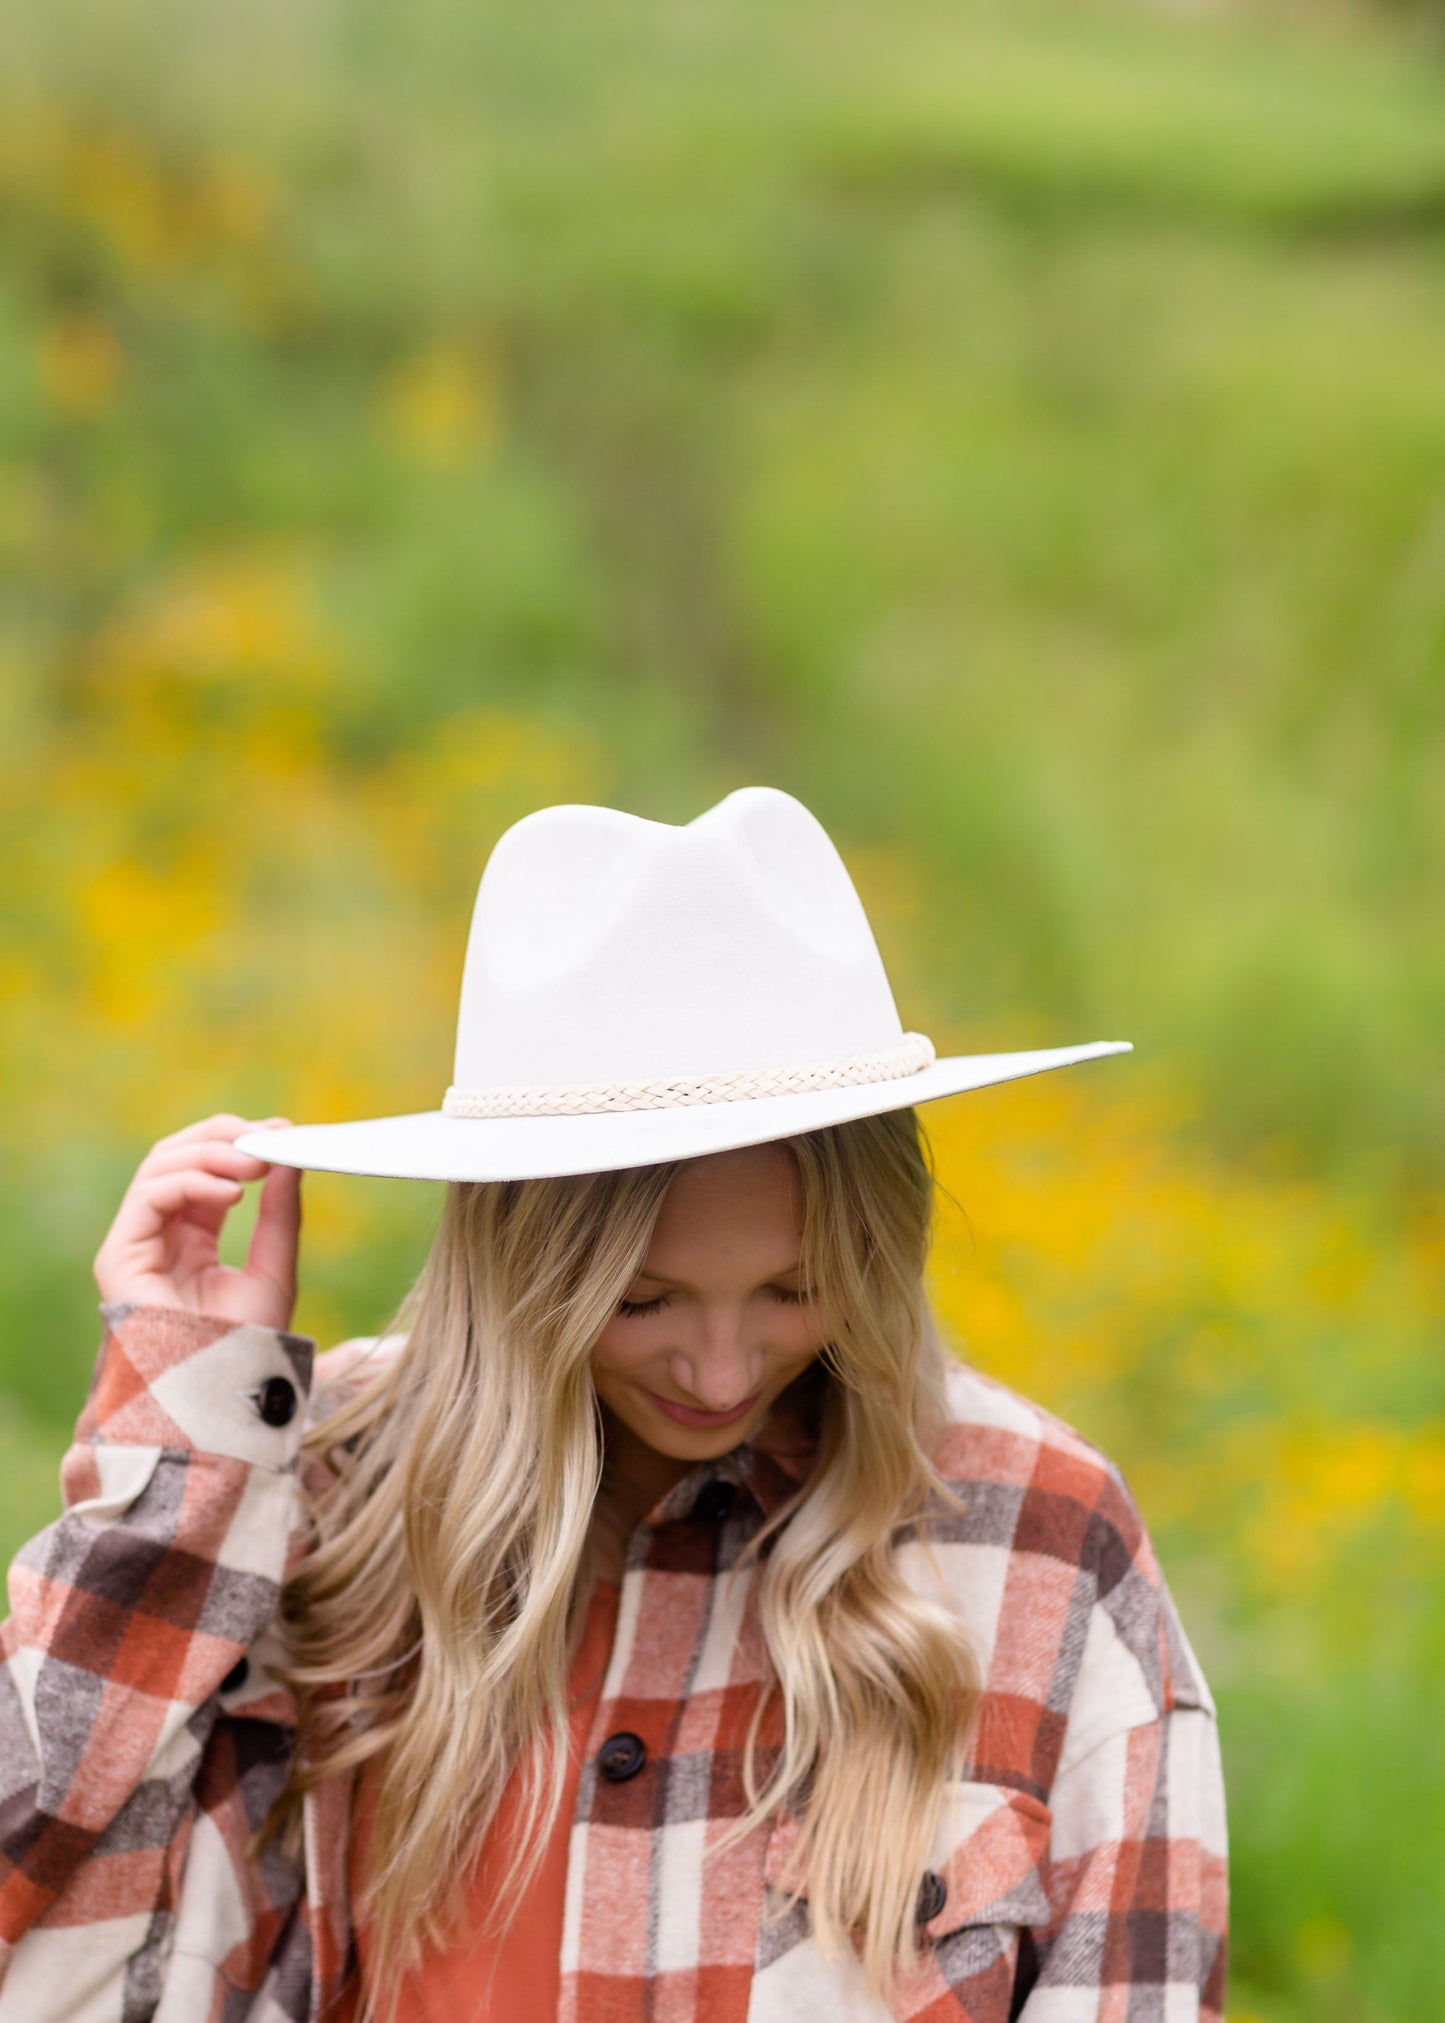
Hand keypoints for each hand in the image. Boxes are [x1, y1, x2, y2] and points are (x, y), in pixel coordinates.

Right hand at [93, 1114, 302, 1331]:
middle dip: (224, 1136)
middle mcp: (161, 1236)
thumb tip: (291, 1156)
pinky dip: (192, 1181)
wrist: (223, 1400)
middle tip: (269, 1135)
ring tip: (257, 1162)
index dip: (241, 1143)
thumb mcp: (275, 1270)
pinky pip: (149, 1196)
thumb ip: (280, 1215)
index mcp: (194, 1237)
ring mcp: (136, 1245)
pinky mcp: (119, 1258)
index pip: (207, 1167)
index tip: (284, 1131)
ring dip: (211, 1153)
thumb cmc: (247, 1348)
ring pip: (159, 1166)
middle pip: (176, 1155)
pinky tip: (233, 1191)